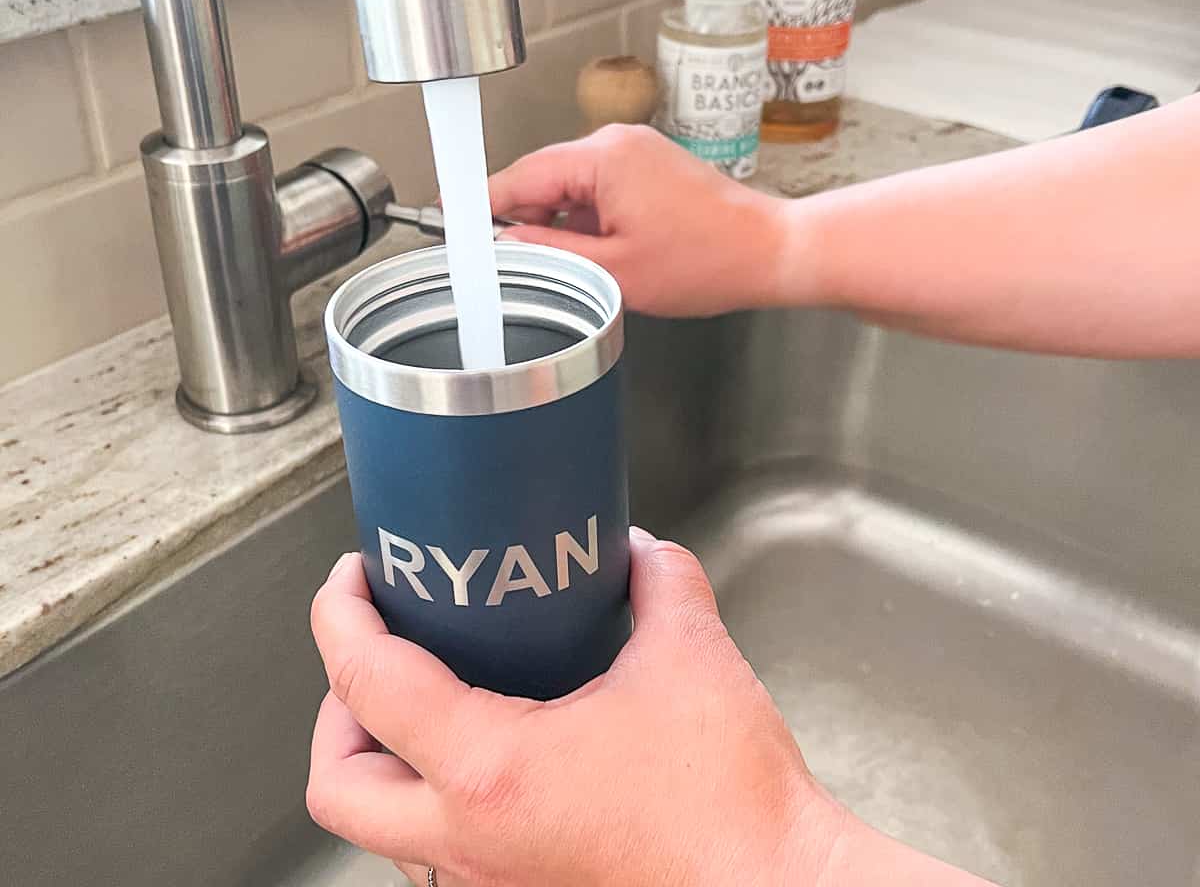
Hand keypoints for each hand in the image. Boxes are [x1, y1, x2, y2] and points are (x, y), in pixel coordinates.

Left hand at [307, 530, 844, 886]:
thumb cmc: (730, 797)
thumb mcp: (691, 654)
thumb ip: (658, 580)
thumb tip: (636, 551)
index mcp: (490, 771)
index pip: (369, 683)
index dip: (342, 615)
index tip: (352, 578)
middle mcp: (471, 842)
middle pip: (337, 786)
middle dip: (336, 709)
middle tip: (373, 650)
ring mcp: (491, 883)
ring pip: (380, 833)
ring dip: (380, 761)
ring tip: (419, 700)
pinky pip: (434, 856)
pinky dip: (429, 801)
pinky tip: (483, 760)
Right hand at [488, 125, 800, 316]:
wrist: (768, 252)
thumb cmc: (708, 260)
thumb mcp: (614, 271)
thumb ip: (549, 254)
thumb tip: (506, 245)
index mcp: (604, 158)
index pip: (521, 175)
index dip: (484, 202)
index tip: (455, 219)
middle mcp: (617, 143)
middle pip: (542, 176)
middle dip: (525, 219)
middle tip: (514, 263)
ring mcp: (635, 151)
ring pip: (569, 185)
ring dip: (560, 223)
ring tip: (577, 264)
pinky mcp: (649, 165)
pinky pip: (597, 187)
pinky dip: (587, 218)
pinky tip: (600, 252)